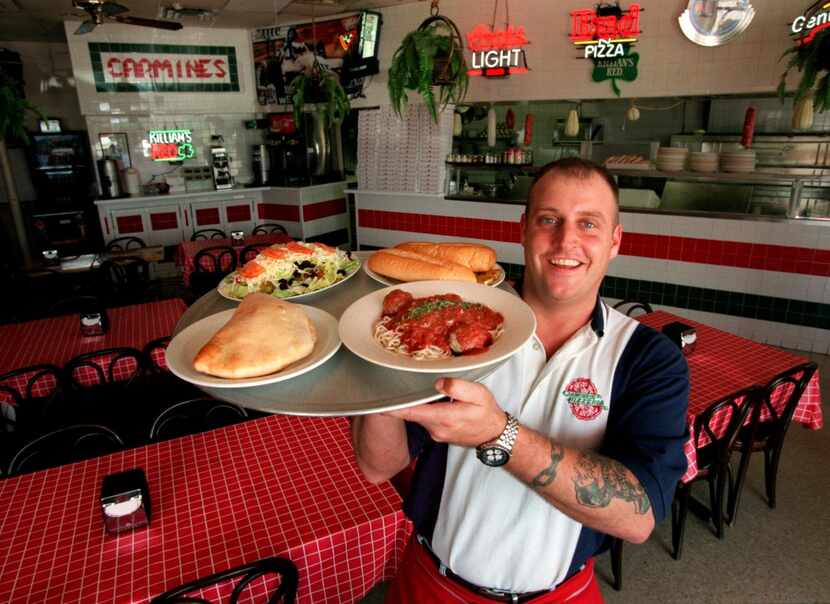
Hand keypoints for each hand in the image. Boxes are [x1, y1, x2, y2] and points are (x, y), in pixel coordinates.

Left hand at [385, 378, 506, 447]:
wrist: (494, 435)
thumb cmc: (487, 413)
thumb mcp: (479, 394)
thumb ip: (458, 387)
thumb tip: (438, 382)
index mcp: (444, 417)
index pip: (412, 412)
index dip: (393, 408)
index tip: (376, 404)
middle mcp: (435, 428)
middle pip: (411, 413)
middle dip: (401, 401)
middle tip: (389, 384)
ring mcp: (435, 433)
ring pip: (417, 416)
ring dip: (412, 405)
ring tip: (406, 388)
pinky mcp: (437, 433)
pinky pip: (424, 419)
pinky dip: (421, 410)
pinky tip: (423, 399)